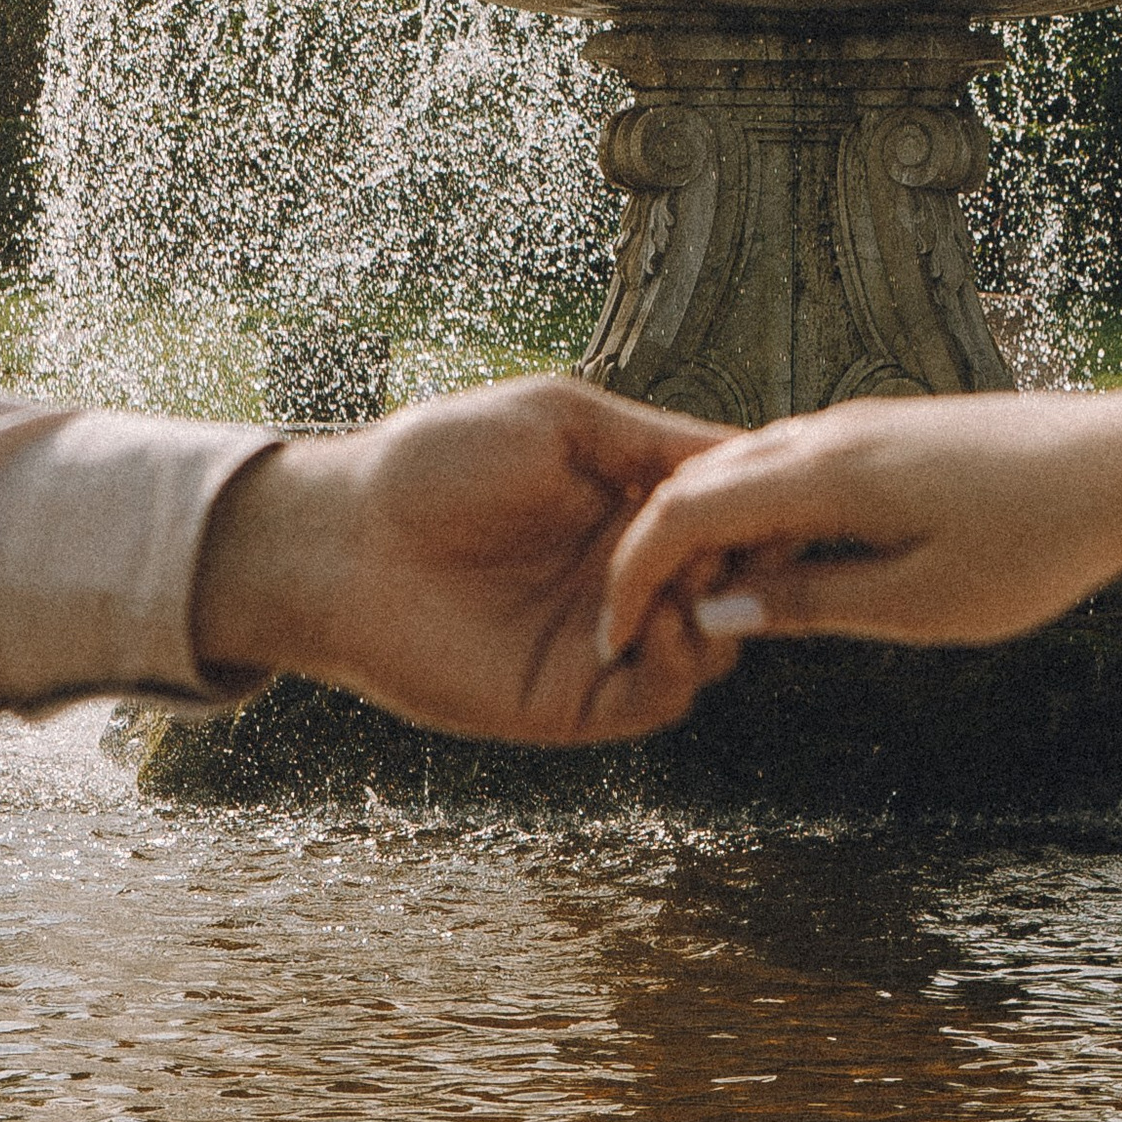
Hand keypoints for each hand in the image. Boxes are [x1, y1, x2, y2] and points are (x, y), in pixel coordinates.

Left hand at [192, 374, 739, 745]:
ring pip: (711, 645)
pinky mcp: (575, 700)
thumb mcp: (559, 421)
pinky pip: (659, 697)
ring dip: (722, 612)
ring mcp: (604, 639)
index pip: (728, 512)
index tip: (776, 488)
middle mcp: (626, 574)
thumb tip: (750, 452)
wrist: (345, 539)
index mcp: (628, 503)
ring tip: (692, 581)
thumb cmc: (436, 461)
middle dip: (750, 562)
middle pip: (736, 581)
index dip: (760, 503)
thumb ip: (653, 441)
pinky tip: (663, 620)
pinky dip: (683, 662)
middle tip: (734, 542)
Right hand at [595, 372, 1121, 668]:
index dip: (637, 572)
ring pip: (750, 468)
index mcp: (825, 474)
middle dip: (659, 550)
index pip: (686, 510)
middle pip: (703, 480)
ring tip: (706, 606)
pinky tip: (782, 564)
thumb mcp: (919, 604)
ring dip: (712, 530)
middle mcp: (830, 434)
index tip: (616, 633)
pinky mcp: (892, 429)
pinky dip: (763, 511)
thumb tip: (717, 612)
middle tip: (644, 626)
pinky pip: (796, 464)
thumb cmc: (1032, 544)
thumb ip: (811, 605)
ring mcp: (861, 423)